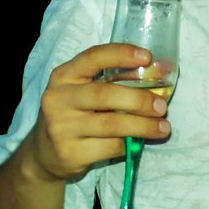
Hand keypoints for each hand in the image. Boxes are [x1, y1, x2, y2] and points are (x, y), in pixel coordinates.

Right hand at [29, 43, 171, 181]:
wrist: (44, 153)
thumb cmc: (76, 114)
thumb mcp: (86, 91)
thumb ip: (118, 80)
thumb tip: (163, 69)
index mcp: (64, 76)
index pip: (93, 57)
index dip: (121, 54)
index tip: (148, 57)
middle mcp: (58, 99)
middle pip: (104, 94)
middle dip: (139, 99)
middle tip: (162, 106)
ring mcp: (61, 127)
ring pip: (111, 125)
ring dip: (143, 126)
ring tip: (163, 127)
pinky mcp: (69, 153)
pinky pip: (110, 147)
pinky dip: (129, 144)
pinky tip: (138, 143)